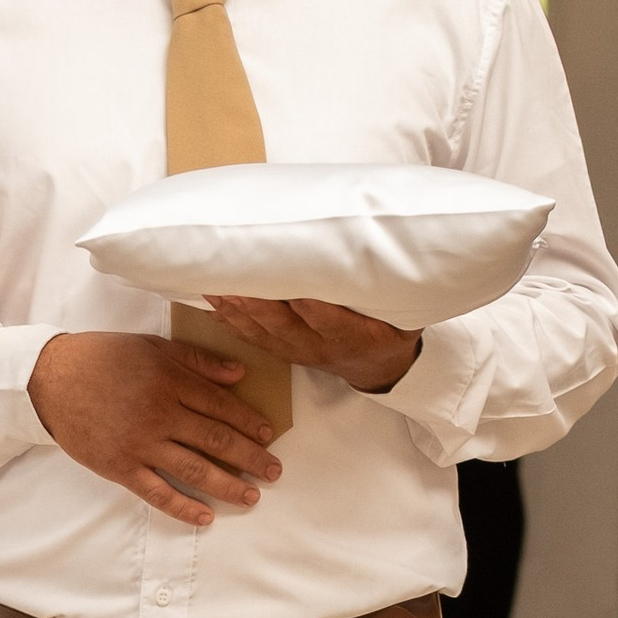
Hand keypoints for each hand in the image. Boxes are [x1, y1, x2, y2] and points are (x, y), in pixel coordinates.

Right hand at [27, 332, 280, 526]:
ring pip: (194, 469)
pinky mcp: (120, 467)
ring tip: (252, 496)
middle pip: (215, 439)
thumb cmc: (103, 358)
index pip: (221, 405)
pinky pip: (157, 492)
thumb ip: (196, 361)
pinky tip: (206, 517)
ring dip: (227, 485)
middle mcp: (159, 413)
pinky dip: (183, 507)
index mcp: (169, 380)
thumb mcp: (152, 347)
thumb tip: (239, 373)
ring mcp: (140, 443)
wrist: (51, 379)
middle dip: (250, 457)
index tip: (269, 435)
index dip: (249, 421)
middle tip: (274, 471)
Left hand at [203, 294, 420, 390]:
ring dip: (237, 310)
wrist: (378, 368)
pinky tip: (213, 301)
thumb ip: (391, 292)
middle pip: (284, 325)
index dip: (305, 304)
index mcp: (354, 335)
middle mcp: (320, 346)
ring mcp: (298, 351)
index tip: (288, 282)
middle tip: (237, 278)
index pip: (325, 319)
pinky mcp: (283, 351)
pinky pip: (253, 337)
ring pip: (263, 332)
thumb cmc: (390, 331)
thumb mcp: (404, 316)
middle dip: (257, 302)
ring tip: (214, 284)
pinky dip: (231, 320)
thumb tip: (384, 250)